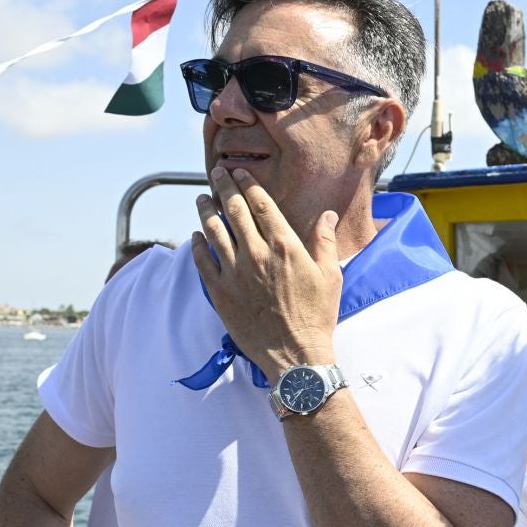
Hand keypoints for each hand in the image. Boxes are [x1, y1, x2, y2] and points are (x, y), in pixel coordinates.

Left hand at [192, 166, 342, 377]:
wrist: (295, 354)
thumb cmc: (317, 315)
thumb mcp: (330, 276)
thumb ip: (324, 242)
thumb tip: (327, 216)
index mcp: (284, 246)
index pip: (260, 204)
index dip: (247, 184)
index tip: (239, 172)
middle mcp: (256, 254)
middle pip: (234, 210)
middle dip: (223, 187)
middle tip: (216, 174)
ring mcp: (235, 273)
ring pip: (214, 231)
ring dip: (206, 211)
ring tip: (202, 198)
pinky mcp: (221, 292)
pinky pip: (203, 261)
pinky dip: (198, 244)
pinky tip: (196, 235)